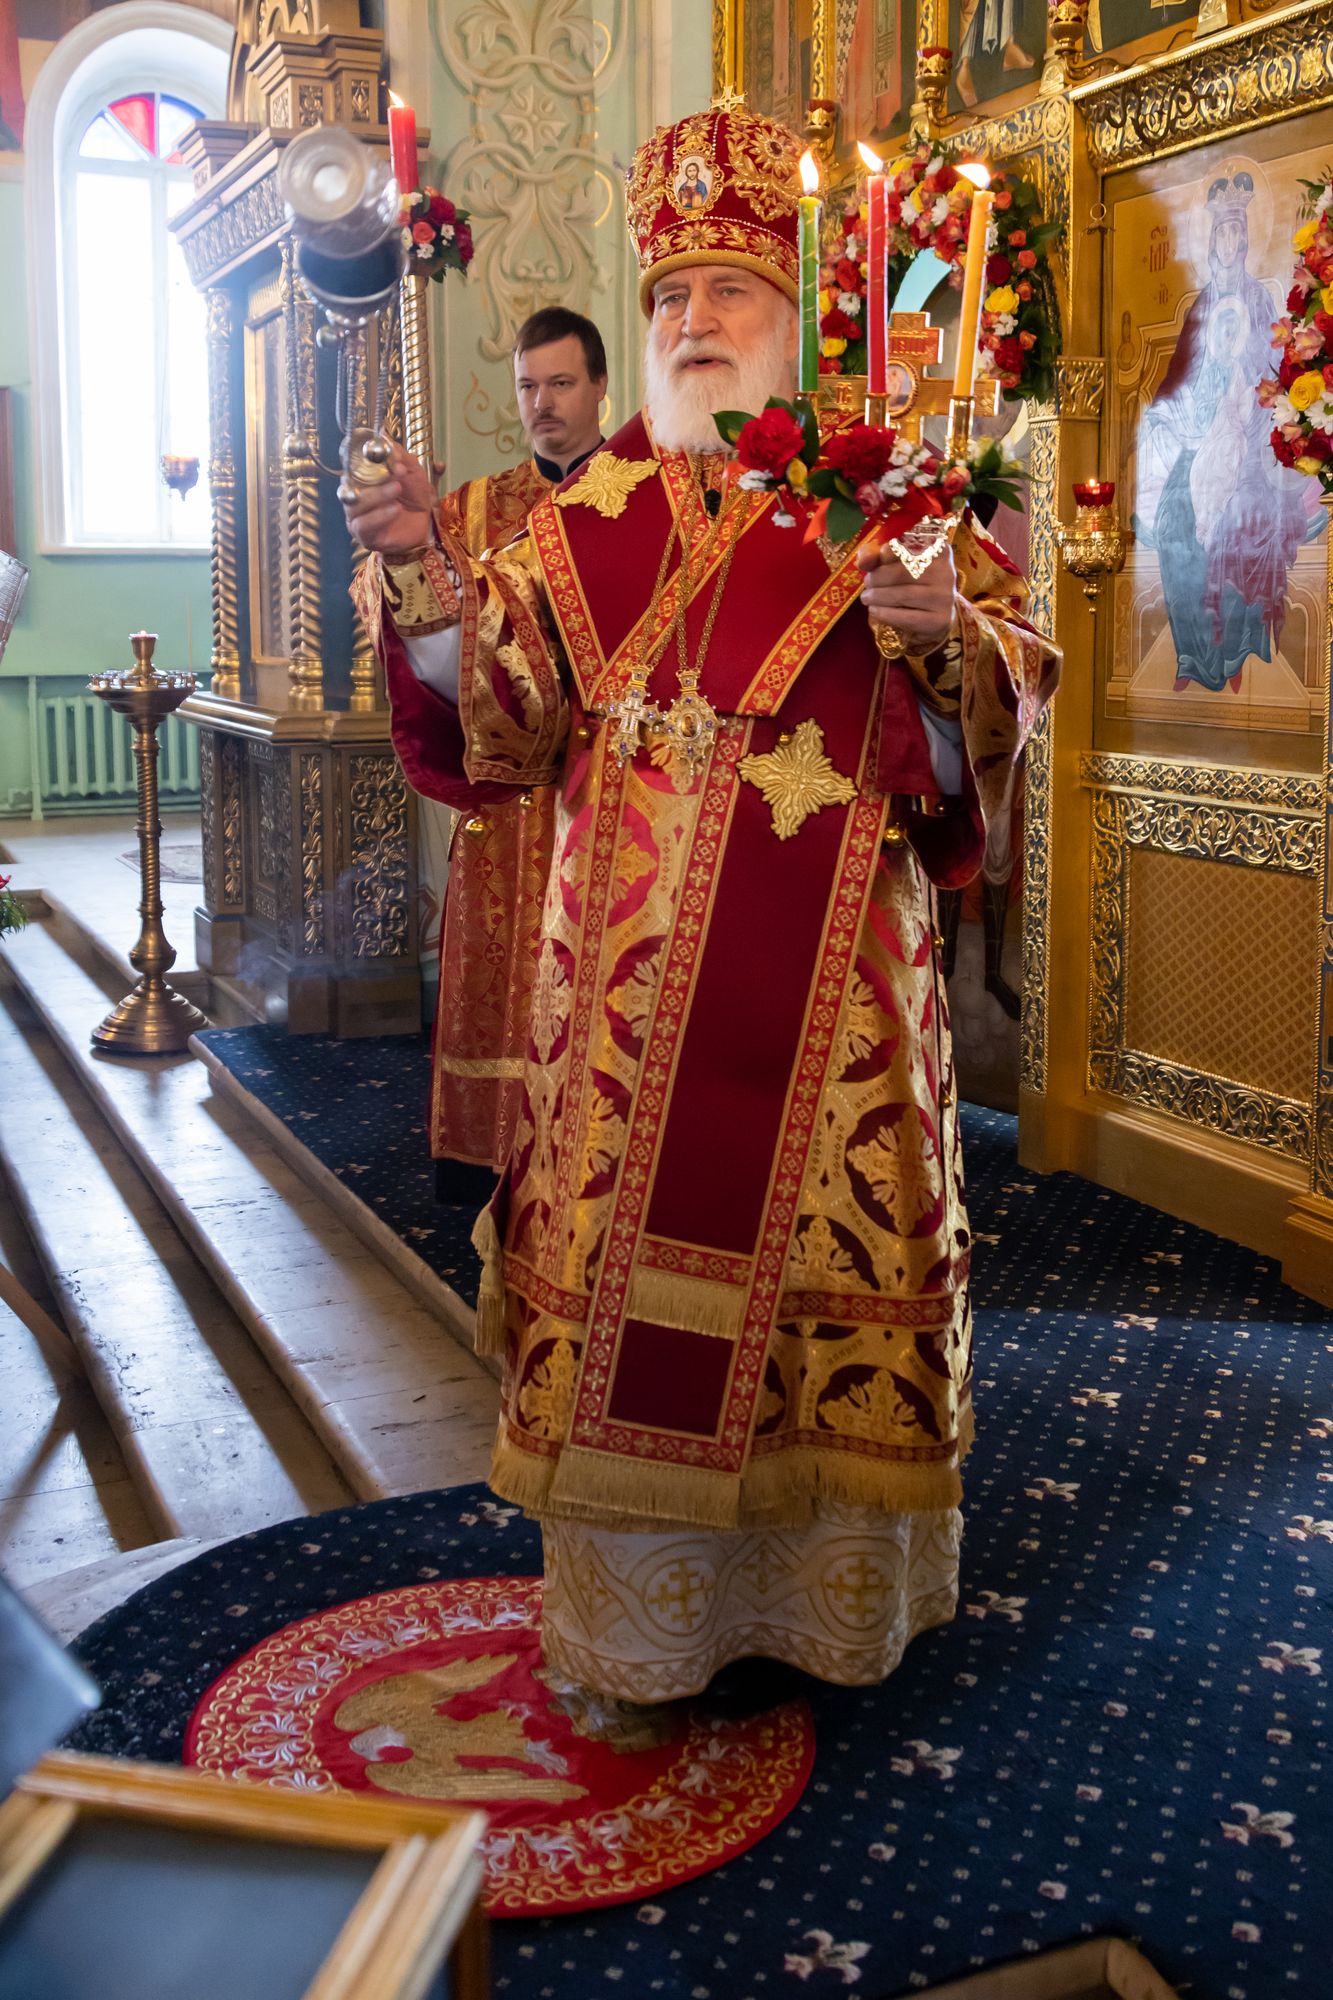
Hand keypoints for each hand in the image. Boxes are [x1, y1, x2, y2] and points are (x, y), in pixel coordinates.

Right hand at [339, 442, 435, 556]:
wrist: (426, 525)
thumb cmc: (414, 497)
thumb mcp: (411, 470)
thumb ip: (398, 454)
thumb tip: (383, 436)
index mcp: (362, 476)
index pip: (351, 462)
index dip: (362, 455)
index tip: (378, 449)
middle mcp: (354, 494)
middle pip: (350, 482)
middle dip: (372, 476)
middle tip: (395, 472)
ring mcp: (356, 515)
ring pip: (355, 503)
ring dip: (378, 495)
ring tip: (397, 489)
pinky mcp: (363, 535)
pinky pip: (363, 524)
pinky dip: (379, 516)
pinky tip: (395, 509)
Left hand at [857, 536, 957, 653]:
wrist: (935, 613)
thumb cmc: (912, 582)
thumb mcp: (896, 564)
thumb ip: (877, 556)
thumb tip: (863, 560)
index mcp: (938, 550)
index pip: (907, 547)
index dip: (885, 554)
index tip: (876, 561)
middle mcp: (946, 571)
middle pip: (902, 572)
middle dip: (877, 578)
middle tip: (868, 583)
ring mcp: (945, 597)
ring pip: (903, 595)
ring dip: (878, 597)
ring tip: (867, 598)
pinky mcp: (940, 620)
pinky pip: (906, 617)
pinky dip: (885, 614)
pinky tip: (875, 611)